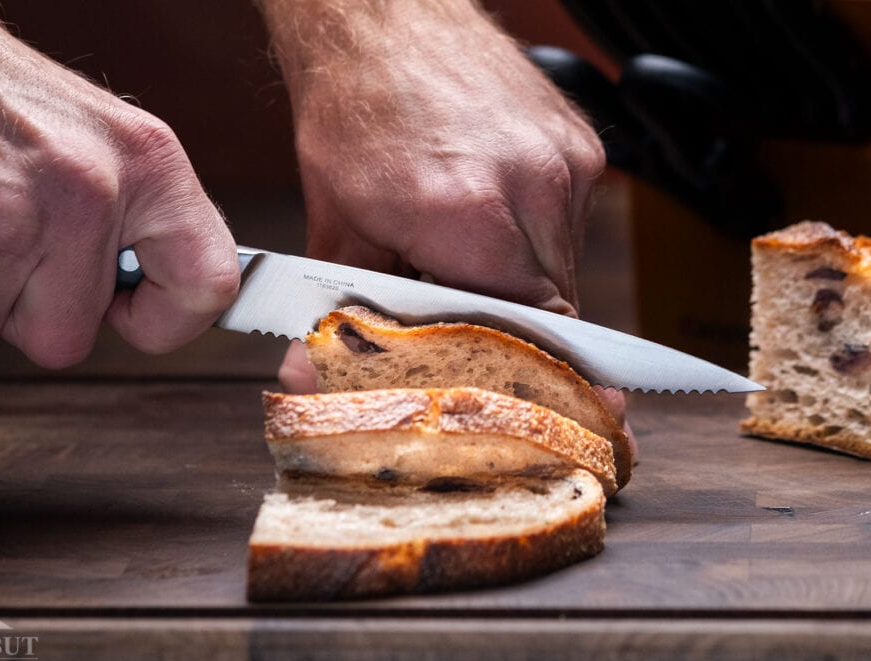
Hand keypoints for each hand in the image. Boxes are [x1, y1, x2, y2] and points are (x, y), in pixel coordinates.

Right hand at [0, 0, 237, 366]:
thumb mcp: (103, 138)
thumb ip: (142, 220)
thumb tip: (165, 295)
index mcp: (146, 163)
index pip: (208, 282)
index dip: (168, 321)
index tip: (133, 314)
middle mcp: (85, 189)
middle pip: (66, 340)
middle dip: (27, 309)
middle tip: (9, 243)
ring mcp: (0, 216)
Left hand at [259, 1, 603, 380]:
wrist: (381, 19)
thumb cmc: (353, 111)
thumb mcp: (338, 225)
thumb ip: (344, 309)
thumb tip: (323, 373)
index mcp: (470, 219)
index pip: (531, 331)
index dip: (524, 364)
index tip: (519, 381)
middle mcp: (532, 187)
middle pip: (555, 305)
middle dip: (517, 325)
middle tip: (476, 320)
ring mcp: (564, 159)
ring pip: (566, 263)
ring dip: (527, 278)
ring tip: (473, 254)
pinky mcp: (580, 142)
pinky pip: (572, 220)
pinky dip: (538, 235)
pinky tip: (492, 216)